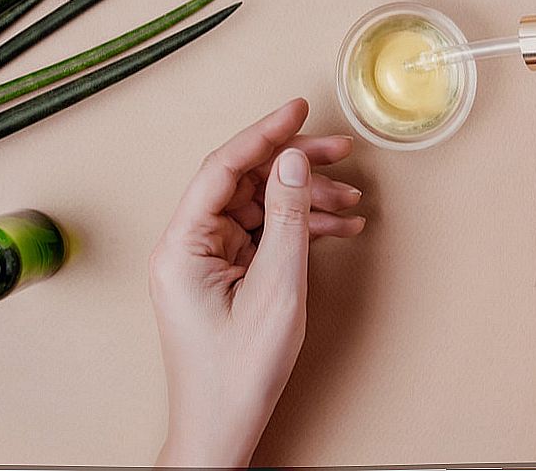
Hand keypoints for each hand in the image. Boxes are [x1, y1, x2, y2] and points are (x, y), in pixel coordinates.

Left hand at [150, 98, 364, 467]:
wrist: (224, 427)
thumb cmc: (237, 373)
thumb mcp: (275, 290)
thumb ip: (285, 219)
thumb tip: (292, 160)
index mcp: (183, 244)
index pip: (223, 168)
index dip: (264, 133)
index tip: (298, 109)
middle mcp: (189, 245)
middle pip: (245, 182)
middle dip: (295, 164)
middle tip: (341, 149)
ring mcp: (208, 260)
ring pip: (260, 206)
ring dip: (306, 198)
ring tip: (352, 197)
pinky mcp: (227, 274)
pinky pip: (264, 234)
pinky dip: (301, 228)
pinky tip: (339, 225)